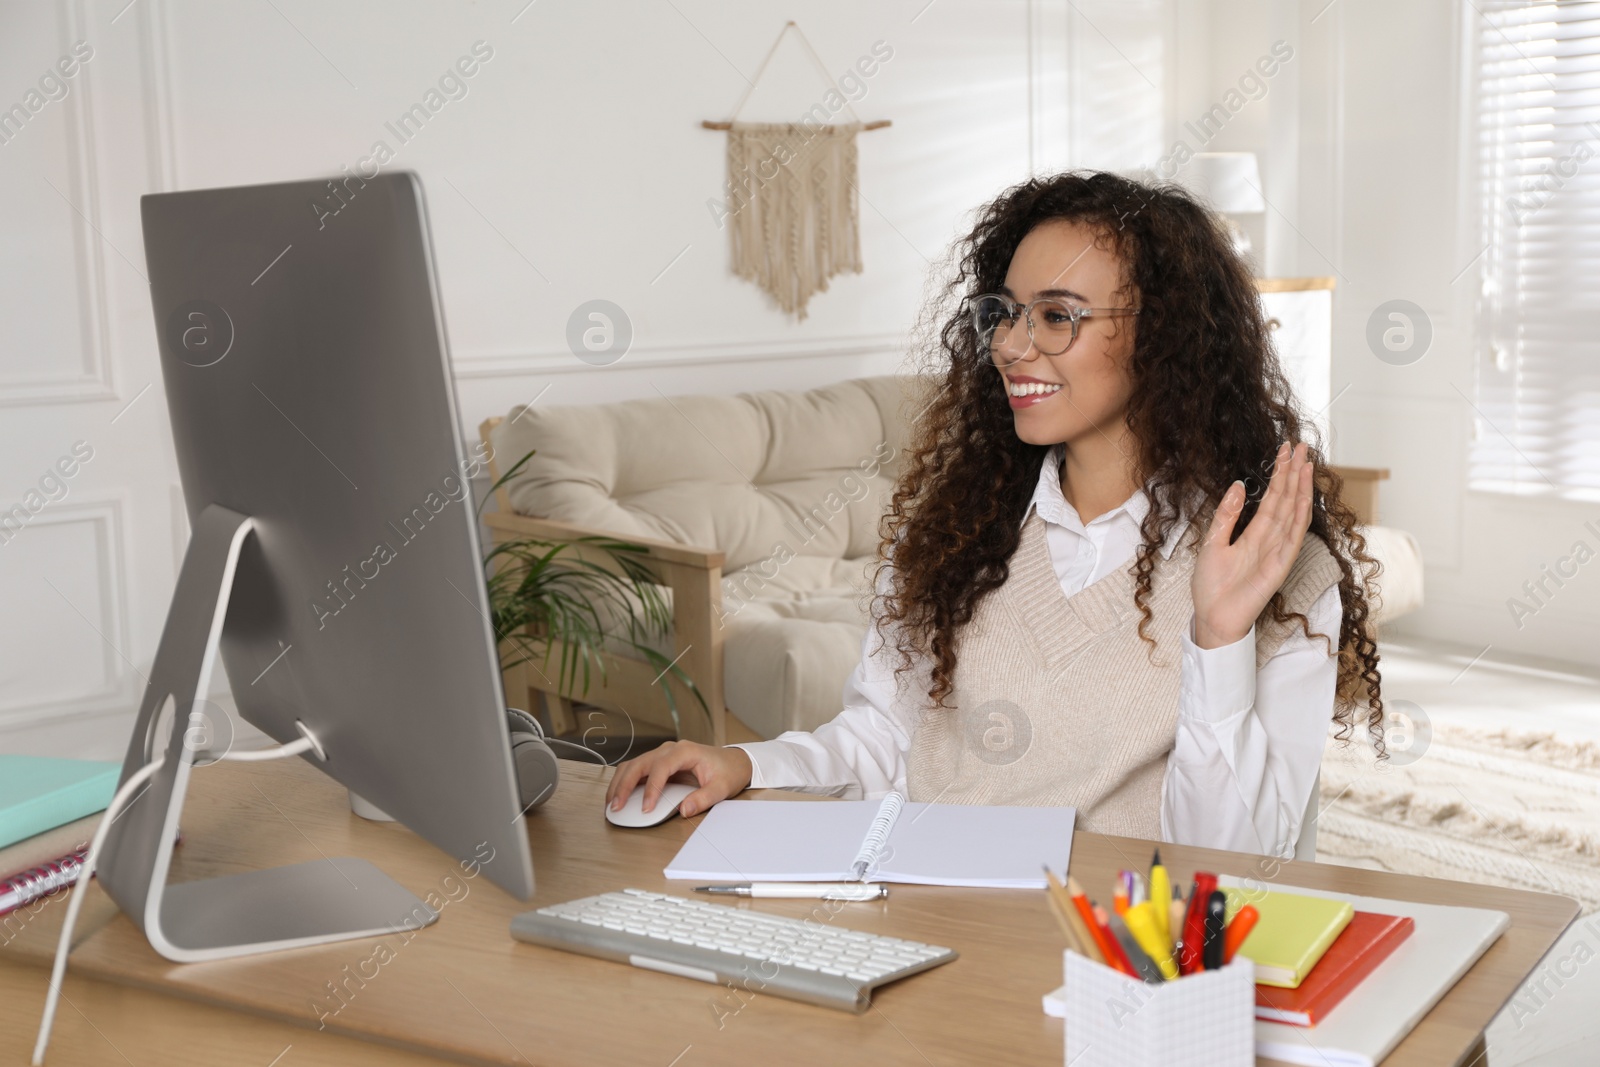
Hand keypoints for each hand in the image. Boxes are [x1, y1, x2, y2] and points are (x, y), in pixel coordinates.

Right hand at [604, 740, 753, 818]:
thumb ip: (703, 798)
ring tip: (611, 803)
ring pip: (633, 764)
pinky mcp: (659, 762)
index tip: (646, 808)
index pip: (661, 767)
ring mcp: (662, 754)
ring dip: (619, 782)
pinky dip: (624, 781)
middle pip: (640, 763)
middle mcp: (670, 749)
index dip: (651, 788)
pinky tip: (618, 795)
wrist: (734, 762)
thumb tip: (683, 810)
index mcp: (685, 751)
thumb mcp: (722, 788)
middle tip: (616, 807)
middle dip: (625, 785)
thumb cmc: (728, 772)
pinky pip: (637, 769)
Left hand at [1191, 442, 1314, 649]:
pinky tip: (1304, 496)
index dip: (1279, 474)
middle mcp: (1270, 539)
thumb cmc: (1211, 586)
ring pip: (1293, 513)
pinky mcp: (1280, 565)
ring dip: (1301, 488)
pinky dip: (1300, 516)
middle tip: (1300, 445)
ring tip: (1305, 462)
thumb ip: (1226, 515)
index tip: (1284, 451)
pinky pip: (1293, 536)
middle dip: (1294, 473)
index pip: (1271, 498)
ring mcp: (1278, 551)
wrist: (1213, 616)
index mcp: (1253, 534)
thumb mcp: (1213, 542)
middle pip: (1286, 500)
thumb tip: (1237, 485)